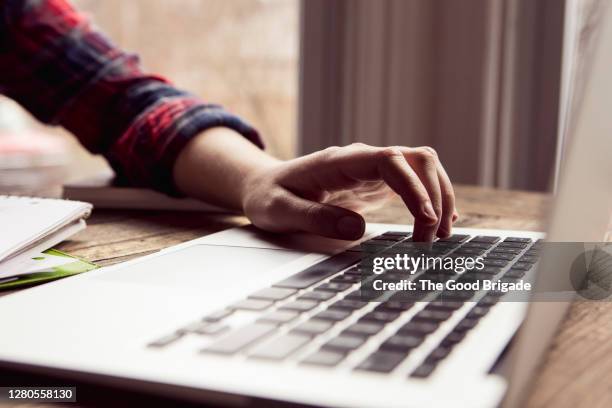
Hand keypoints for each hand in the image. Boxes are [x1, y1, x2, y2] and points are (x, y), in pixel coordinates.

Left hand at [241, 143, 457, 240]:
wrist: (265, 186)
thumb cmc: (269, 197)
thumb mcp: (279, 211)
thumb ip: (314, 218)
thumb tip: (356, 228)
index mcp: (339, 161)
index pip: (390, 161)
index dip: (414, 187)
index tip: (425, 220)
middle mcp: (362, 160)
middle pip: (417, 159)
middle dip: (434, 197)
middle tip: (431, 240)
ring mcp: (373, 170)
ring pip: (422, 168)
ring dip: (439, 197)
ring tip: (441, 236)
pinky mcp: (377, 183)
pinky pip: (415, 183)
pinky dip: (431, 201)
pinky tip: (438, 225)